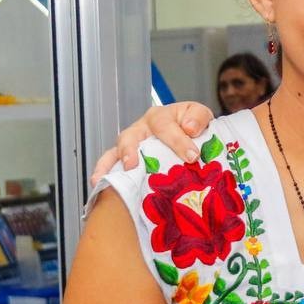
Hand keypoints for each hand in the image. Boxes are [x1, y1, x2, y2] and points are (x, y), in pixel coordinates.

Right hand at [89, 102, 214, 184]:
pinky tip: (102, 188)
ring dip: (108, 166)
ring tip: (103, 179)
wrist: (193, 136)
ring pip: (115, 152)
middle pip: (129, 137)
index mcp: (160, 116)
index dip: (177, 141)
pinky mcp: (129, 162)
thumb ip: (198, 117)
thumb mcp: (201, 115)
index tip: (192, 157)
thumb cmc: (193, 125)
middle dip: (129, 151)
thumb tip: (189, 127)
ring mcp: (132, 146)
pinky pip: (112, 167)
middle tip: (133, 165)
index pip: (164, 127)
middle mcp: (141, 130)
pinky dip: (106, 176)